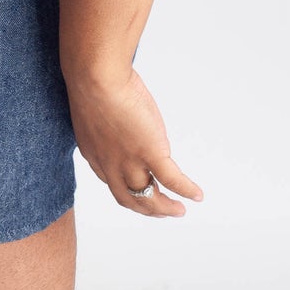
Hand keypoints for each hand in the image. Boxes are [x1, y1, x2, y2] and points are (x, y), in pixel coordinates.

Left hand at [65, 62, 204, 219]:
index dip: (126, 189)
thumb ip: (103, 116)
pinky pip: (172, 179)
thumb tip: (115, 107)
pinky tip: (197, 195)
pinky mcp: (150, 152)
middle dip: (145, 208)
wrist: (96, 78)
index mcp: (94, 153)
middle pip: (128, 197)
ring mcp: (130, 161)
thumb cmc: (92, 79)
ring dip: (164, 208)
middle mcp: (109, 164)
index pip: (111, 180)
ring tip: (179, 211)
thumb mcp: (92, 106)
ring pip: (148, 196)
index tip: (138, 190)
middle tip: (160, 210)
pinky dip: (186, 190)